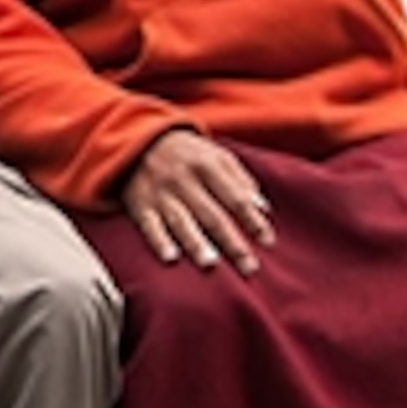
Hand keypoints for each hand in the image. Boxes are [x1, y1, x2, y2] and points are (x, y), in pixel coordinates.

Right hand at [120, 128, 274, 274]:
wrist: (139, 140)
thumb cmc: (187, 153)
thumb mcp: (216, 155)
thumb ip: (240, 180)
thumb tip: (263, 209)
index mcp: (207, 166)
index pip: (235, 198)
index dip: (253, 220)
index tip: (268, 241)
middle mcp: (184, 180)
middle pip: (212, 215)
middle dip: (232, 243)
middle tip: (249, 267)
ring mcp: (161, 194)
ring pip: (182, 221)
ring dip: (196, 243)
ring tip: (211, 264)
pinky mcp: (140, 205)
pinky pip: (150, 226)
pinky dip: (159, 241)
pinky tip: (170, 258)